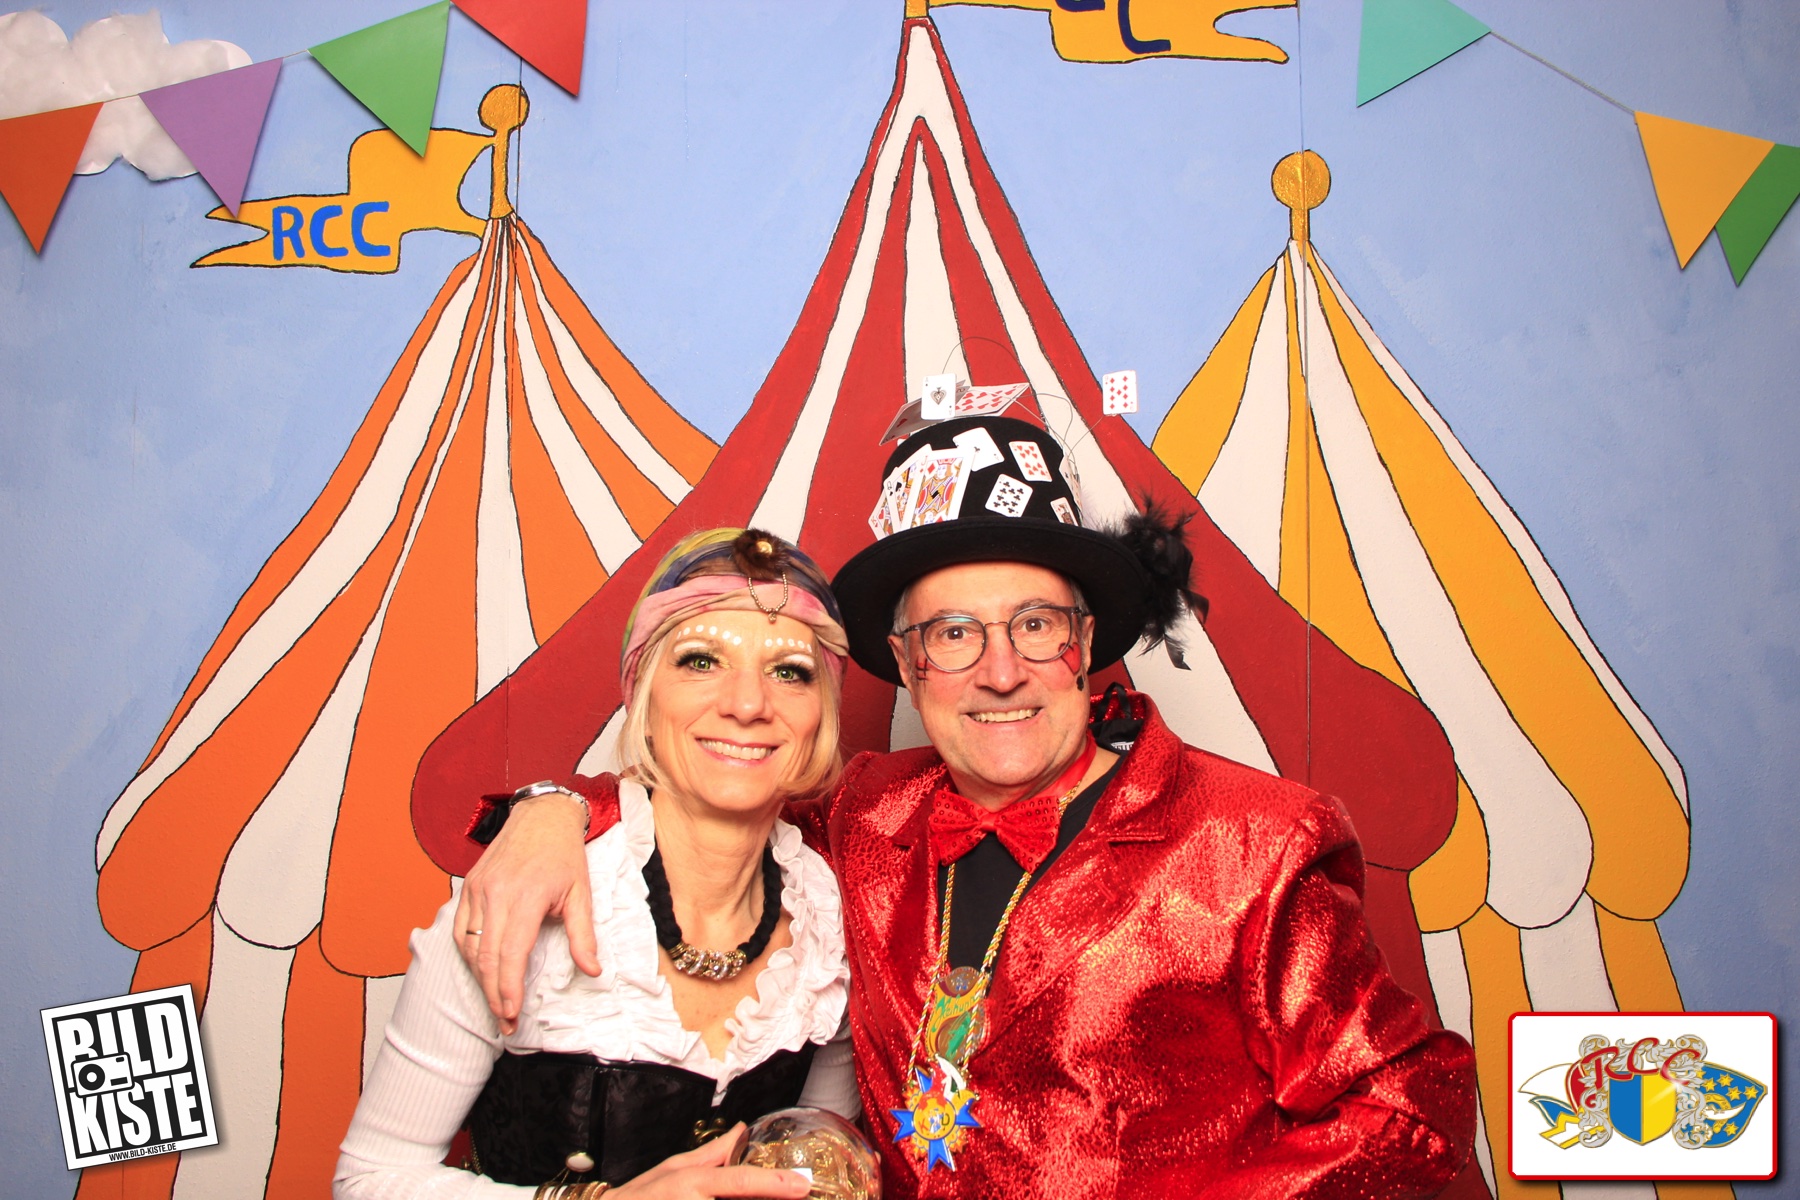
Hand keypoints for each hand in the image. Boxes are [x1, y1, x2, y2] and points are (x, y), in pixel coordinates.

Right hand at [454, 792, 599, 1032]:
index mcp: (526, 896)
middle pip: (487, 957)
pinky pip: (461, 930)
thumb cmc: (564, 854)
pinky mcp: (468, 887)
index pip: (512, 953)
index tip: (512, 1014)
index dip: (509, 988)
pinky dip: (468, 955)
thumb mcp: (582, 893)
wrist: (541, 815)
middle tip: (505, 1022)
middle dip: (495, 995)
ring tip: (495, 1003)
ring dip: (480, 980)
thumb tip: (592, 971)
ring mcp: (478, 890)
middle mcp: (496, 894)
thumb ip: (583, 935)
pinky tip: (481, 971)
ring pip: (470, 947)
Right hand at [610, 1126, 812, 1198]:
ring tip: (776, 1196)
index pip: (739, 1181)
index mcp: (692, 1182)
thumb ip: (712, 1153)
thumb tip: (741, 1130)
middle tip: (795, 1193)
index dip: (774, 1184)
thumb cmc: (637, 1197)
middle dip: (767, 1196)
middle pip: (740, 1199)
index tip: (802, 1186)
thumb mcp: (673, 1168)